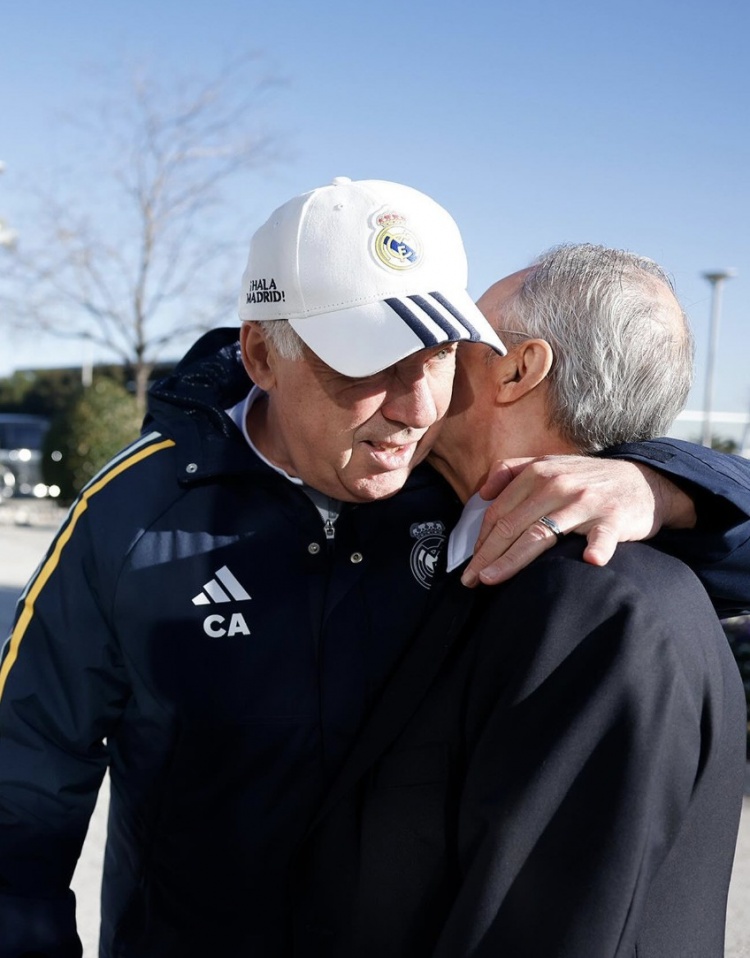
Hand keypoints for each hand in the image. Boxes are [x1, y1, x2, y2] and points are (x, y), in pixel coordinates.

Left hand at [461, 455, 696, 587]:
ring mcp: (585, 502)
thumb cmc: (589, 479)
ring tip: (491, 579)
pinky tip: (590, 560)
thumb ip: (513, 470)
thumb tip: (482, 491)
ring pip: (541, 534)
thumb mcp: (551, 463)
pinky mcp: (613, 518)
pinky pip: (602, 536)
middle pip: (512, 525)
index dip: (481, 539)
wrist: (644, 482)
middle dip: (486, 555)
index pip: (500, 512)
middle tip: (469, 580)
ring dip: (513, 559)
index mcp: (538, 472)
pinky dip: (598, 547)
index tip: (470, 564)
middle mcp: (557, 485)